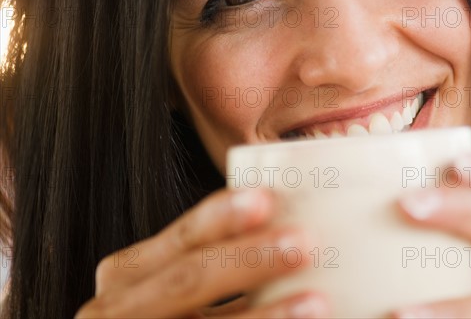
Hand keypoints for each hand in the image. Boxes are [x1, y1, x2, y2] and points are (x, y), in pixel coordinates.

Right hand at [75, 188, 329, 317]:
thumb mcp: (170, 285)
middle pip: (189, 278)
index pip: (182, 239)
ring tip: (317, 302)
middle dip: (248, 260)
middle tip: (304, 243)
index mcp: (131, 274)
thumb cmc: (169, 313)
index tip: (267, 197)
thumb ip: (211, 256)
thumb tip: (290, 222)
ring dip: (267, 314)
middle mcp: (119, 307)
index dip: (221, 217)